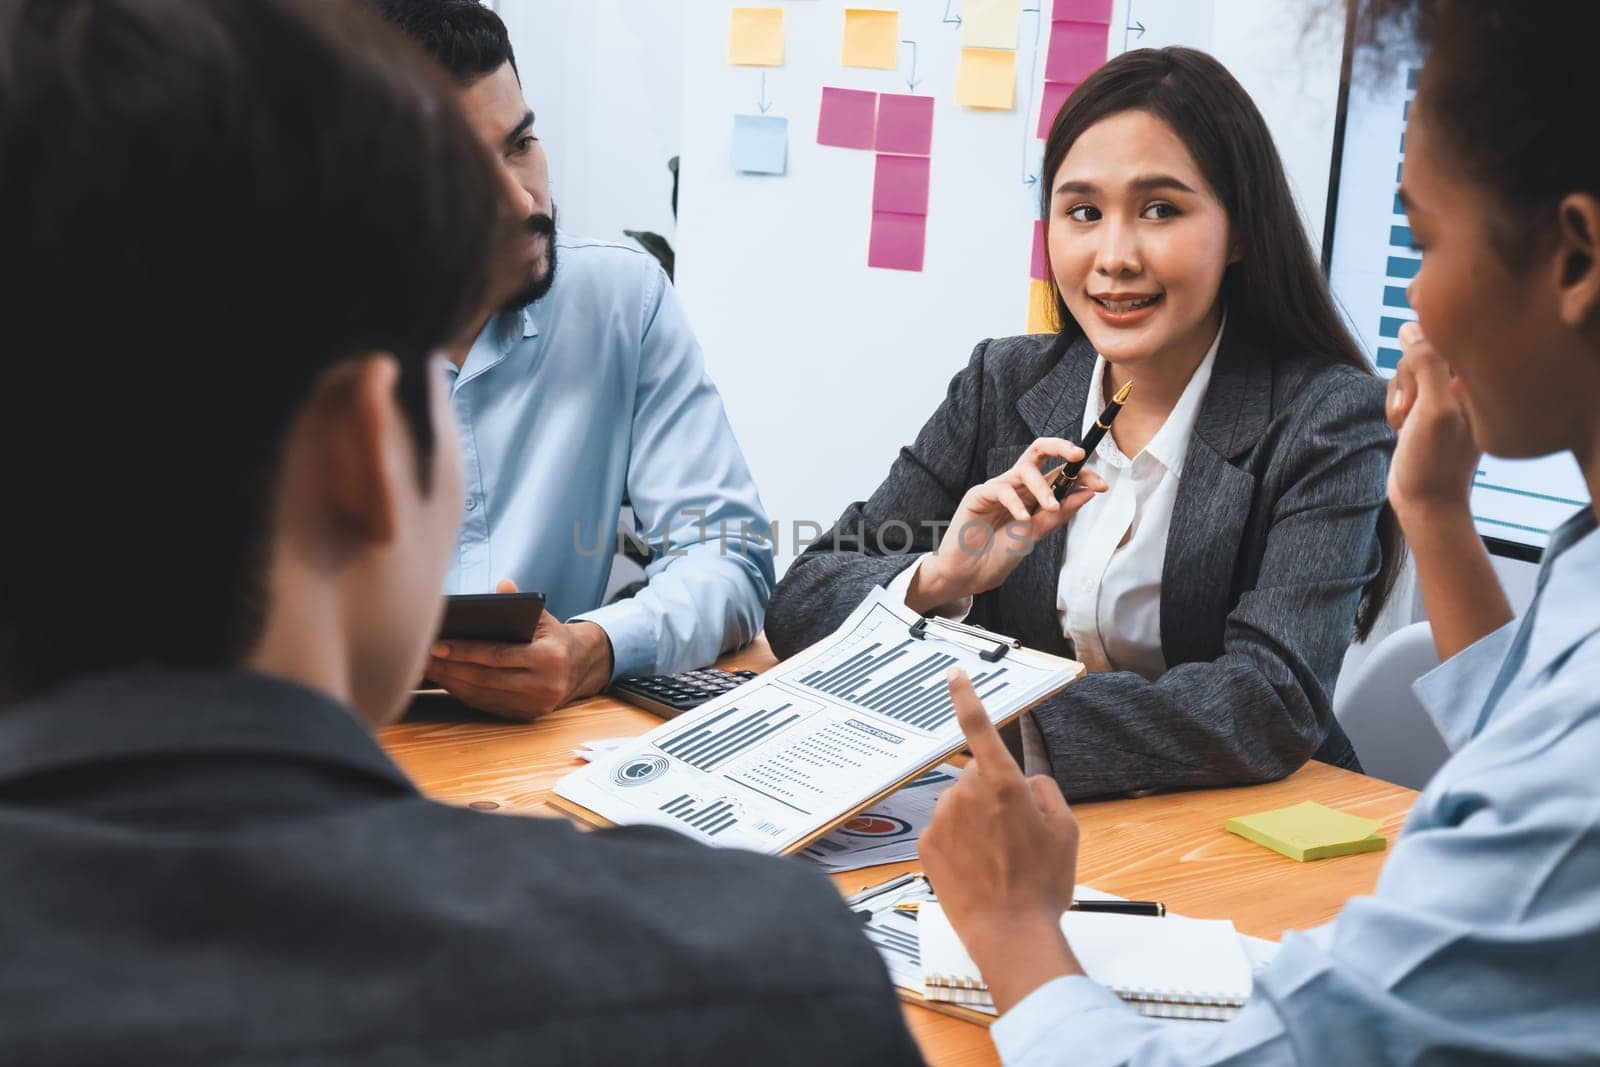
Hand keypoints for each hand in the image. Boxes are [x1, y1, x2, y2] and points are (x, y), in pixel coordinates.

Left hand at [425, 579, 613, 720]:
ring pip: (484, 695)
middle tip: (422, 658)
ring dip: (452, 683)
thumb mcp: (542, 618)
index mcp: (550, 658)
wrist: (580, 667)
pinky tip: (447, 681)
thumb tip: (503, 585)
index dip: (465, 651)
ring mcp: (536, 704)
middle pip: (486, 678)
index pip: (498, 655)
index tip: (437, 646)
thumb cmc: (553, 638)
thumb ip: (521, 602)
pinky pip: (488, 705)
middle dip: (450, 668)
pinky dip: (464, 693)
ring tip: (428, 669)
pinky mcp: (527, 716)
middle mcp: (545, 686)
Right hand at [910, 438, 1106, 611]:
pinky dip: (1015, 503)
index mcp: (1032, 496)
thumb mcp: (1035, 534)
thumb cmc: (998, 556)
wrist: (970, 576)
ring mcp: (997, 489)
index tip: (1102, 485)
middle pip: (1038, 453)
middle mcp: (1016, 487)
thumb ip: (1058, 514)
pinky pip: (1000, 489)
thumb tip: (1087, 493)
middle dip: (1060, 447)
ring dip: (1042, 486)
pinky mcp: (978, 496)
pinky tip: (1022, 519)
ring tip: (1050, 506)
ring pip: (1024, 470)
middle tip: (1078, 456)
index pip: (1058, 474)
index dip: (1081, 475)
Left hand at [919, 668, 1083, 1013]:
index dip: (966, 697)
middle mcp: (967, 794)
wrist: (1009, 933)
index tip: (954, 675)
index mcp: (1003, 784)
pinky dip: (960, 844)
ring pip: (961, 805)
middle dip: (993, 797)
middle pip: (978, 778)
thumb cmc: (1041, 885)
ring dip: (976, 822)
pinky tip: (977, 869)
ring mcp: (943, 819)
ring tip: (998, 861)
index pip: (980, 728)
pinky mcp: (927, 844)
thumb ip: (1045, 792)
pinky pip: (946, 830)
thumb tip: (1025, 782)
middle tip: (1016, 837)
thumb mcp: (1066, 830)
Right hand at [1386, 322, 1479, 519]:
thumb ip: (1426, 363)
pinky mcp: (1427, 408)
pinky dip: (1395, 405)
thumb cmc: (1435, 461)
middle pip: (1421, 351)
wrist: (1426, 502)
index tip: (1417, 396)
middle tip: (1410, 414)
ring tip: (1405, 426)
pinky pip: (1403, 388)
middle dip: (1405, 381)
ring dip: (1397, 396)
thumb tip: (1409, 327)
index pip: (1443, 338)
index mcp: (1479, 379)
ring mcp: (1445, 396)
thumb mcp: (1434, 409)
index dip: (1419, 358)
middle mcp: (1465, 384)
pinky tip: (1401, 429)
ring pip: (1408, 370)